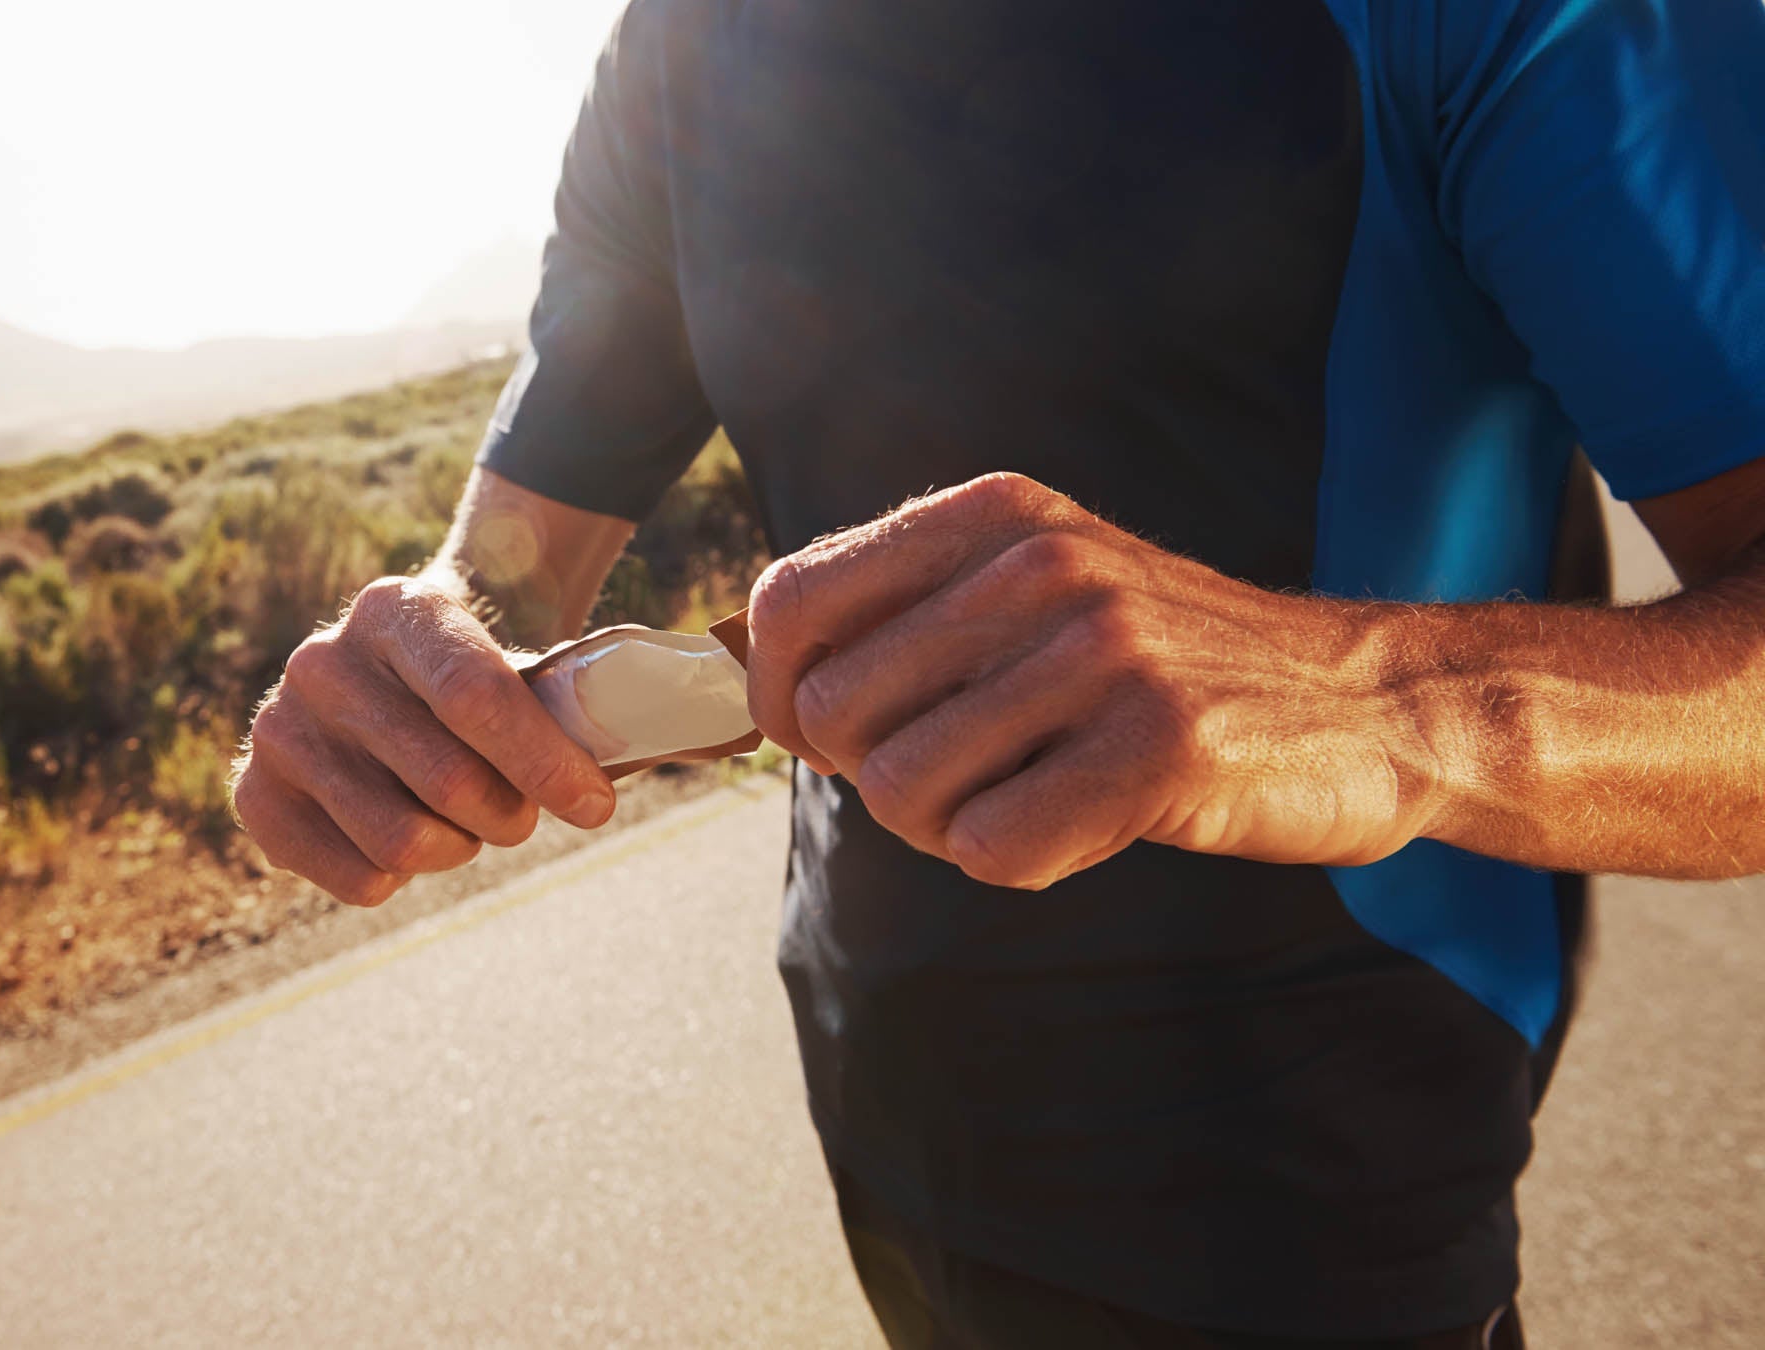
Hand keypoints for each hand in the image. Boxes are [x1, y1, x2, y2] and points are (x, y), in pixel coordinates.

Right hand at [234, 577, 616, 906]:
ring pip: (403, 839)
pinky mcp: (255, 793)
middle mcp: (322, 661)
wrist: (388, 670)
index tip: (597, 805)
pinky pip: (357, 877)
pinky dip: (401, 877)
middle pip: (448, 780)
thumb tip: (710, 739)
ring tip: (466, 827)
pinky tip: (408, 838)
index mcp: (397, 609)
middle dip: (510, 815)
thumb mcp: (519, 663)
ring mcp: (280, 727)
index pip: (476, 697)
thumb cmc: (475, 677)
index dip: (544, 763)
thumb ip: (586, 702)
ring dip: (458, 849)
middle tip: (521, 815)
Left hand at [742, 474, 1447, 889]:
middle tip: (958, 777)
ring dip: (948, 826)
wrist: (1365, 701)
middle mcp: (1040, 566)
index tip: (824, 735)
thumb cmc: (1162, 664)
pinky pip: (992, 848)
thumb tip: (751, 673)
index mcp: (993, 516)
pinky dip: (1018, 862)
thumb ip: (906, 609)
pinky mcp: (1158, 748)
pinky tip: (1081, 824)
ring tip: (1030, 794)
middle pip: (836, 712)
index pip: (791, 598)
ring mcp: (1103, 653)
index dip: (778, 690)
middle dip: (872, 773)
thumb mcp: (1036, 585)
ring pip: (904, 791)